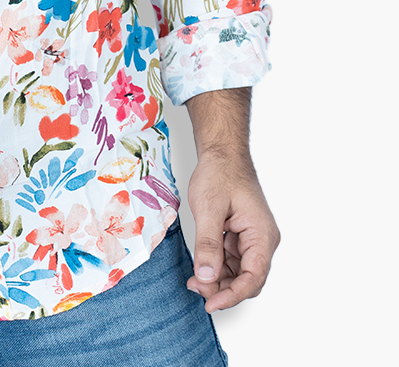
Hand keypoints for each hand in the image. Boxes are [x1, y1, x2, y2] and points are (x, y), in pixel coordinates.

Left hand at [186, 152, 279, 311]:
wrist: (221, 152)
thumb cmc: (220, 172)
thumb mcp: (208, 208)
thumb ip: (208, 244)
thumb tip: (206, 276)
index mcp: (262, 235)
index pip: (253, 278)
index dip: (232, 295)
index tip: (211, 303)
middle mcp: (262, 240)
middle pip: (247, 279)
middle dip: (223, 288)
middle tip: (197, 288)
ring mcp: (252, 238)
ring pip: (238, 272)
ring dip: (218, 279)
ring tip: (195, 279)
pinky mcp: (241, 235)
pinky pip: (232, 259)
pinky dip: (217, 266)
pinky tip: (201, 267)